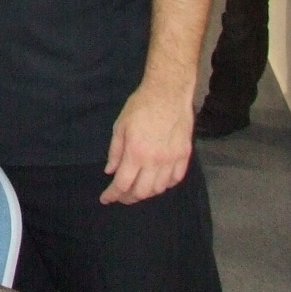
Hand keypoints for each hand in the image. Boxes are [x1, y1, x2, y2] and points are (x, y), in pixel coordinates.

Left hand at [101, 77, 193, 203]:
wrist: (168, 93)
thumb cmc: (140, 106)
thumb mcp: (120, 126)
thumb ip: (115, 151)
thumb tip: (110, 171)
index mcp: (136, 153)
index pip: (123, 184)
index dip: (112, 195)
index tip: (105, 199)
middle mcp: (155, 161)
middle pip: (142, 191)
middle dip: (128, 198)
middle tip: (121, 196)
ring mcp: (172, 160)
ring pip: (159, 188)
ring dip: (147, 192)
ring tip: (138, 188)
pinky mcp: (185, 155)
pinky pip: (176, 179)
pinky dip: (165, 185)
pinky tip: (158, 181)